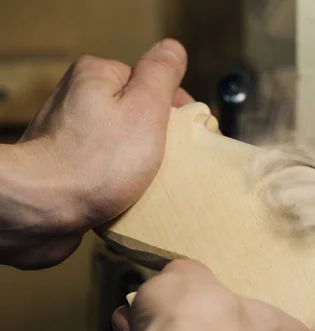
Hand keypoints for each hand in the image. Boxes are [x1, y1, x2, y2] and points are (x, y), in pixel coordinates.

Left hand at [0, 39, 193, 268]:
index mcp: (96, 75)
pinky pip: (104, 164)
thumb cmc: (95, 162)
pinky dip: (118, 176)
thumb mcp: (145, 108)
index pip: (150, 82)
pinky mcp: (63, 163)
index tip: (187, 134)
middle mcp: (76, 97)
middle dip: (156, 136)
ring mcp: (67, 132)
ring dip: (138, 158)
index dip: (174, 109)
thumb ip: (162, 74)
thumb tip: (173, 50)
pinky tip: (124, 190)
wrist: (42, 209)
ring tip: (146, 178)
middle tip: (167, 160)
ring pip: (122, 140)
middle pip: (136, 112)